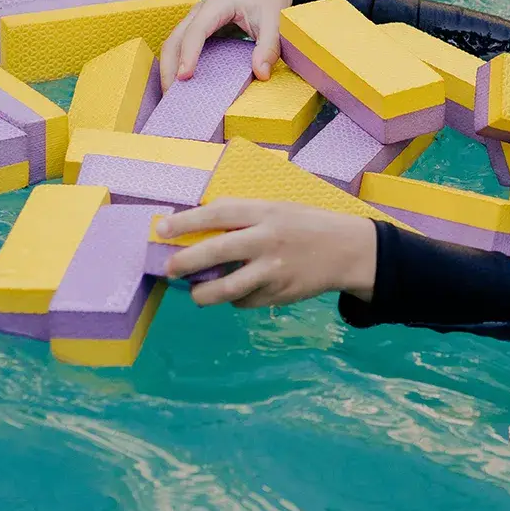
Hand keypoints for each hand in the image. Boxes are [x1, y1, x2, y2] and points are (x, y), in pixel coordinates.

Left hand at [156, 199, 378, 306]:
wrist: (348, 250)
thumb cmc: (306, 224)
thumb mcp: (277, 209)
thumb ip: (244, 217)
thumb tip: (199, 227)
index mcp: (266, 213)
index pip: (218, 213)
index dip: (187, 221)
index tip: (162, 229)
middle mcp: (268, 240)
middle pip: (217, 251)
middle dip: (186, 261)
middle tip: (170, 269)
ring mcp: (274, 271)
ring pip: (228, 289)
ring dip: (204, 294)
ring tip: (197, 293)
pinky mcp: (279, 295)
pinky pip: (246, 301)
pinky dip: (236, 299)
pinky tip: (239, 292)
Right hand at [160, 0, 293, 89]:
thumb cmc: (269, 1)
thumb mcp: (275, 21)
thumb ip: (269, 46)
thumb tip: (261, 74)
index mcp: (217, 5)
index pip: (196, 31)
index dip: (188, 54)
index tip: (184, 77)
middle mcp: (201, 12)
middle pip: (175, 39)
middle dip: (169, 67)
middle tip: (170, 97)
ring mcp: (197, 20)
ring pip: (174, 44)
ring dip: (170, 69)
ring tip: (171, 96)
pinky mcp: (199, 30)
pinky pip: (182, 47)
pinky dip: (178, 65)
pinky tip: (183, 86)